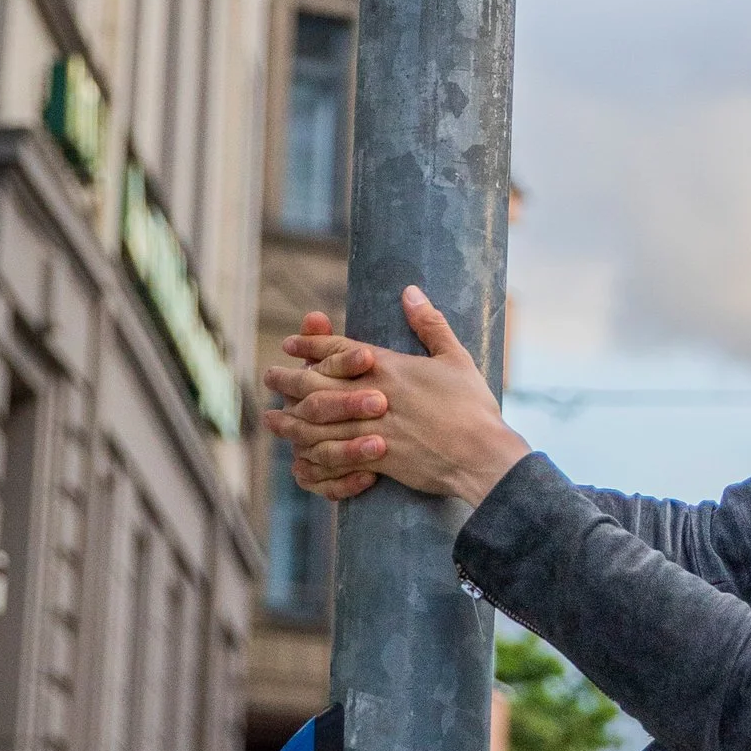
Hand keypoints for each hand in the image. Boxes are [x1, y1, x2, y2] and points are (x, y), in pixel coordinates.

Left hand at [263, 291, 529, 508]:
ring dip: (289, 421)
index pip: (339, 351)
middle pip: (317, 386)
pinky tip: (299, 458)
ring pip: (317, 424)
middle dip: (288, 380)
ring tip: (271, 419)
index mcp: (390, 369)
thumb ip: (430, 324)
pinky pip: (332, 457)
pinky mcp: (375, 459)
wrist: (482, 454)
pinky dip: (312, 457)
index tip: (290, 342)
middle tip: (268, 377)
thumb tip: (410, 291)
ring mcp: (371, 430)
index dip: (312, 345)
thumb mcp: (455, 358)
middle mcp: (373, 397)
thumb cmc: (472, 406)